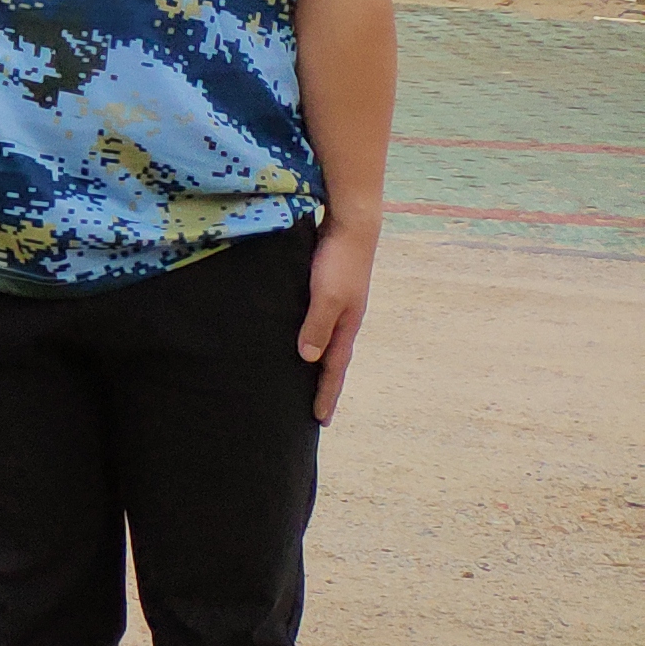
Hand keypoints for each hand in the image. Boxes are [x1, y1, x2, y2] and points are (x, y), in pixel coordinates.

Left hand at [297, 218, 376, 421]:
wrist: (350, 224)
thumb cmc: (338, 260)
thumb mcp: (328, 296)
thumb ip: (318, 325)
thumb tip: (308, 359)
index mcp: (347, 326)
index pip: (334, 369)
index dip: (326, 394)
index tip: (319, 420)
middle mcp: (343, 320)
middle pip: (332, 360)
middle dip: (324, 386)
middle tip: (313, 411)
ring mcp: (336, 305)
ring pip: (324, 342)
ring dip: (315, 363)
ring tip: (301, 381)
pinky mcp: (325, 290)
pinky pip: (316, 323)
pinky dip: (309, 338)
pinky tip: (295, 339)